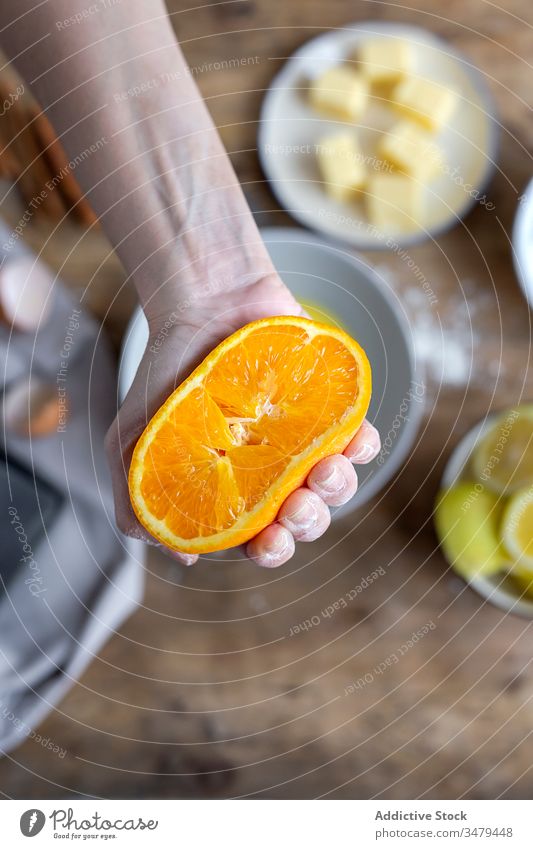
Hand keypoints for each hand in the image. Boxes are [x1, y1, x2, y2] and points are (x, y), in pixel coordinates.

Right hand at [106, 273, 380, 567]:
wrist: (199, 305)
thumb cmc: (165, 374)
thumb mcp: (131, 443)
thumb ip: (138, 503)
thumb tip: (187, 557)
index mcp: (235, 488)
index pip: (261, 538)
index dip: (271, 550)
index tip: (267, 542)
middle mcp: (274, 470)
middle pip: (305, 518)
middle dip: (307, 524)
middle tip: (295, 508)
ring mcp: (303, 439)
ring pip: (337, 485)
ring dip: (337, 490)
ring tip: (321, 471)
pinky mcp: (330, 406)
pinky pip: (360, 439)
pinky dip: (362, 447)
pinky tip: (349, 443)